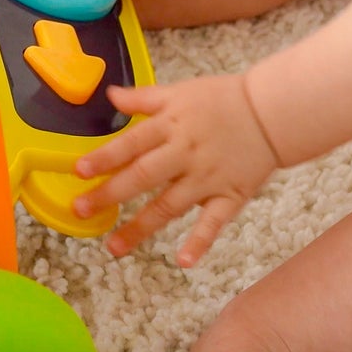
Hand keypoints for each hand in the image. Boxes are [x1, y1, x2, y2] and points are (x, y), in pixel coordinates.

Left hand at [71, 75, 279, 266]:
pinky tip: (183, 261)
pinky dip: (200, 242)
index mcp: (172, 125)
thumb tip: (110, 95)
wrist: (272, 111)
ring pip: (170, 205)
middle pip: (144, 176)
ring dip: (141, 227)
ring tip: (114, 248)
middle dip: (111, 194)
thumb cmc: (223, 99)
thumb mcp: (180, 91)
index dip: (105, 157)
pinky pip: (214, 222)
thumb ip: (144, 98)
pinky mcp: (230, 195)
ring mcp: (208, 177)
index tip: (79, 171)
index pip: (132, 142)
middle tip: (82, 210)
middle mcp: (186, 152)